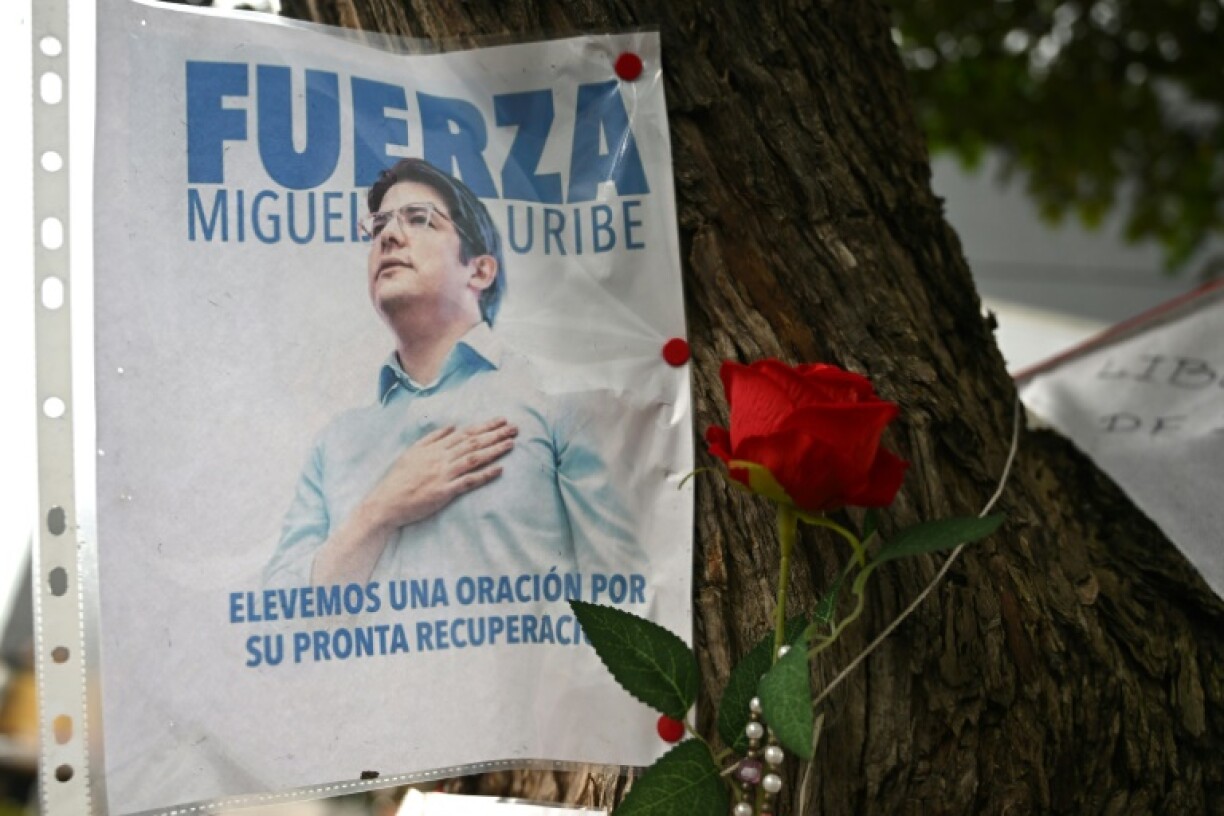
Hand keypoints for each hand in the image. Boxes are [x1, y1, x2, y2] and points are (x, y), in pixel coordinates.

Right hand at [364, 418, 517, 530]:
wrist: (386, 501)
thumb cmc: (399, 478)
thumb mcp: (413, 451)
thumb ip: (433, 438)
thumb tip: (451, 426)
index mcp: (435, 448)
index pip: (465, 433)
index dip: (485, 426)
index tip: (501, 420)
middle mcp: (441, 458)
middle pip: (473, 443)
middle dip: (495, 434)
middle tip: (514, 428)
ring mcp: (443, 474)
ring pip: (473, 458)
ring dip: (494, 450)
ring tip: (511, 443)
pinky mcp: (444, 491)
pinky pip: (468, 481)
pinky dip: (484, 475)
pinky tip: (499, 470)